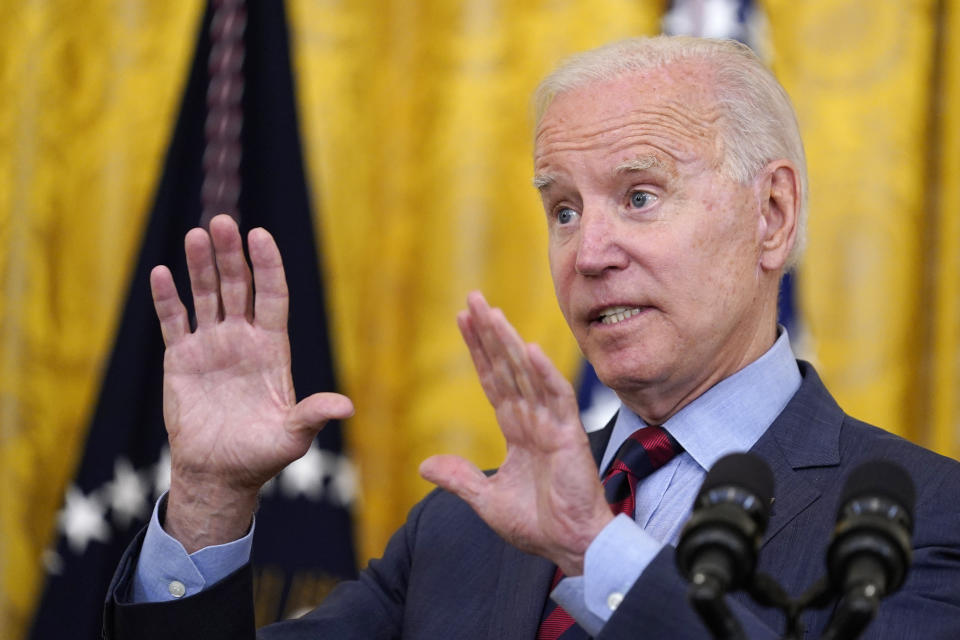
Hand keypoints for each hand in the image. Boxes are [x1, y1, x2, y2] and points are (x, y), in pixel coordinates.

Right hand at [151, 214, 353, 551]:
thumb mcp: (293, 436)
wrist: (220, 473)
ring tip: (197, 235)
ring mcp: (212, 345)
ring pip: (206, 295)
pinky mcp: (182, 359)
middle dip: (231, 255)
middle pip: (238, 286)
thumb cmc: (262, 455)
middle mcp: (243, 339)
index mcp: (272, 348)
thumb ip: (313, 415)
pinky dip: (167, 298)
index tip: (260, 236)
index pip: (271, 296)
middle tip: (223, 222)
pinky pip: (174, 321)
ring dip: (200, 266)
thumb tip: (347, 407)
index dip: (267, 266)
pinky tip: (162, 273)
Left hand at [419, 291, 611, 574]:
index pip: (493, 380)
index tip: (463, 320)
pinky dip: (544, 374)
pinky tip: (530, 349)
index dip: (477, 350)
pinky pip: (556, 398)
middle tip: (473, 298)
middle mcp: (534, 419)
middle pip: (506, 367)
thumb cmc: (538, 524)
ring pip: (527, 373)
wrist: (569, 546)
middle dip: (489, 333)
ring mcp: (552, 424)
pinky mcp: (569, 436)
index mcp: (517, 430)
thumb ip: (460, 478)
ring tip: (492, 312)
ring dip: (509, 342)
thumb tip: (424, 464)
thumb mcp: (487, 501)